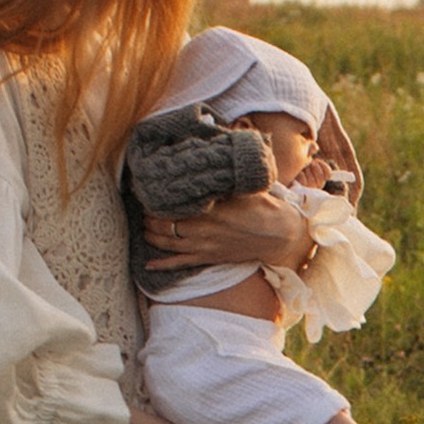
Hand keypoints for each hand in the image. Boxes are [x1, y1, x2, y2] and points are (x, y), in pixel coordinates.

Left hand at [143, 187, 313, 277]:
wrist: (279, 233)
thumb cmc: (262, 205)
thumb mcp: (241, 185)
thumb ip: (220, 176)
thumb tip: (207, 159)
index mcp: (209, 210)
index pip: (172, 206)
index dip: (156, 201)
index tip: (149, 192)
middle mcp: (202, 230)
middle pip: (164, 225)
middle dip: (149, 218)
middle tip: (143, 208)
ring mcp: (204, 247)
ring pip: (167, 243)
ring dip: (151, 235)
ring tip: (144, 227)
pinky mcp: (209, 258)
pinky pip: (181, 264)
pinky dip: (163, 265)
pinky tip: (149, 265)